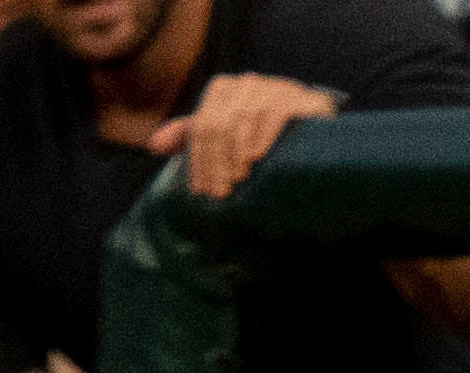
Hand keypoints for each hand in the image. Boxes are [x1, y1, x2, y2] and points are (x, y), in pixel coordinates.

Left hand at [175, 69, 340, 200]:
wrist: (315, 125)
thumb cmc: (264, 134)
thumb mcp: (226, 133)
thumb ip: (191, 135)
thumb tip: (153, 146)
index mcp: (223, 89)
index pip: (202, 126)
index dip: (199, 160)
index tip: (202, 191)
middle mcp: (245, 83)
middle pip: (220, 124)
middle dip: (217, 161)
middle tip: (221, 193)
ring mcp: (272, 87)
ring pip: (243, 119)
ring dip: (237, 152)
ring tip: (238, 179)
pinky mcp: (297, 96)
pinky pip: (274, 114)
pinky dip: (263, 135)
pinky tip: (256, 157)